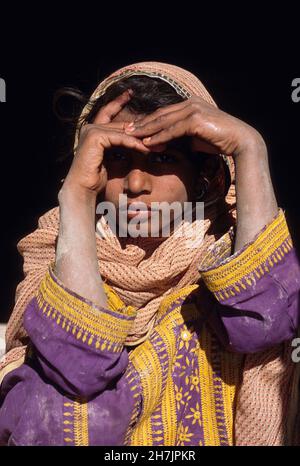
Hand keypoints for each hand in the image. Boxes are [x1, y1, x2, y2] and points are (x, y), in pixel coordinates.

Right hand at [60, 90, 149, 200]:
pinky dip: (133, 144)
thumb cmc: (96, 179)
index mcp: (92, 131)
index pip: (109, 112)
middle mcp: (90, 127)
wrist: (83, 189)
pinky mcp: (94, 137)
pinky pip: (120, 139)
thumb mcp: (111, 158)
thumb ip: (119, 146)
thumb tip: (136, 140)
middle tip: (160, 131)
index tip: (130, 93)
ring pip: (123, 131)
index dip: (119, 102)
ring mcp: (91, 131)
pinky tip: (146, 149)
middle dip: (142, 129)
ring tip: (158, 144)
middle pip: (121, 124)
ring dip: (141, 139)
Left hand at [126, 95, 264, 156]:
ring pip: (163, 121)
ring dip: (146, 129)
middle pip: (160, 114)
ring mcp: (193, 109)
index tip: (134, 128)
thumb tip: (166, 143)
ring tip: (130, 135)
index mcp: (190, 104)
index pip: (164, 113)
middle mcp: (190, 103)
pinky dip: (158, 137)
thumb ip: (181, 136)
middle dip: (142, 123)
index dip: (148, 121)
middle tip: (125, 130)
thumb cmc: (220, 140)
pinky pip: (172, 130)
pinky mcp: (196, 119)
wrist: (240, 140)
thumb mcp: (197, 136)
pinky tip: (147, 143)